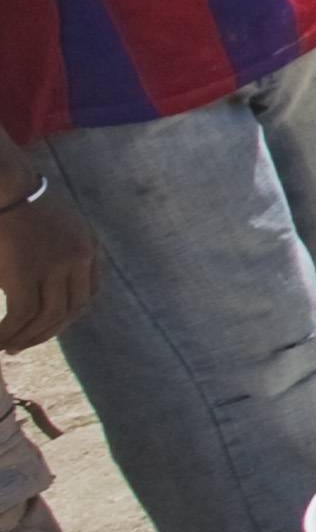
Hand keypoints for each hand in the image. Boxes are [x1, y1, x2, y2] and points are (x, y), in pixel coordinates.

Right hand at [0, 178, 98, 350]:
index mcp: (90, 245)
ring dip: (26, 337)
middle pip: (72, 309)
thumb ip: (58, 252)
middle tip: (24, 344)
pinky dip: (8, 332)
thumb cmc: (20, 201)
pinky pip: (20, 315)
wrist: (4, 184)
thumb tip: (44, 283)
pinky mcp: (26, 273)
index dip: (71, 315)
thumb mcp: (54, 226)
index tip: (50, 326)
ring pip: (47, 318)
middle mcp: (80, 257)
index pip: (90, 293)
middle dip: (48, 332)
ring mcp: (56, 266)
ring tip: (8, 346)